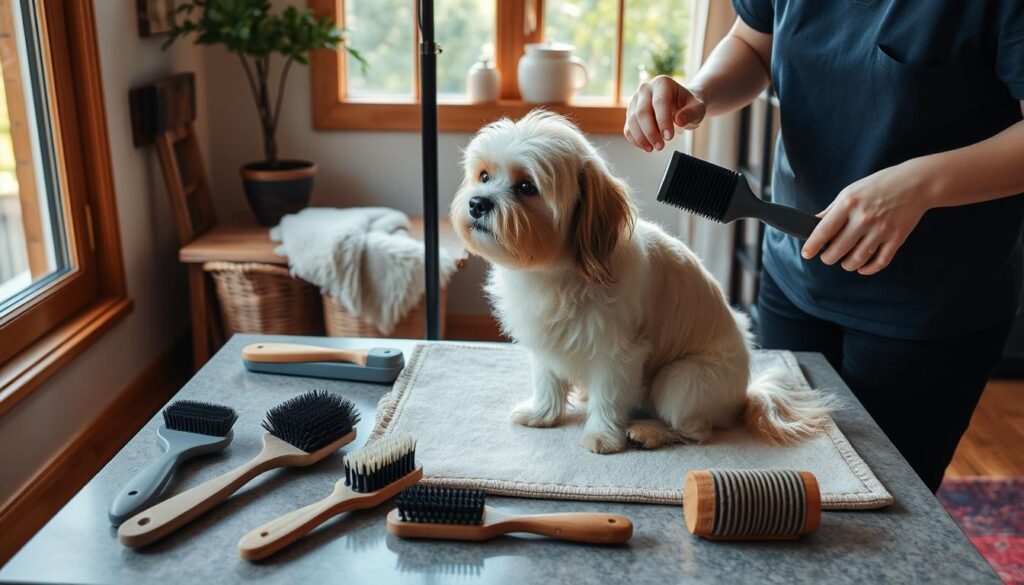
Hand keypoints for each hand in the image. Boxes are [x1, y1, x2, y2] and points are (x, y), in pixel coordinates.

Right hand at [624, 76, 706, 151]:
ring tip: (654, 148)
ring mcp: (635, 100)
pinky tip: (646, 146)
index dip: (663, 121)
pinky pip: (628, 128)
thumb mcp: (697, 108)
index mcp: (662, 83)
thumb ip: (691, 113)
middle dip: (651, 132)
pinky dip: (636, 140)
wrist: (680, 105)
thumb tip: (679, 120)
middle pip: (642, 112)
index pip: (659, 102)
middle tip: (660, 146)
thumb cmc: (688, 106)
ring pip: (632, 121)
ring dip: (642, 138)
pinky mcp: (631, 113)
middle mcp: (646, 88)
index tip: (669, 137)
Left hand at [801, 161, 931, 274]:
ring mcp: (881, 229)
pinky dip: (868, 269)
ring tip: (844, 262)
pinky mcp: (896, 238)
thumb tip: (814, 223)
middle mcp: (863, 218)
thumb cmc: (879, 185)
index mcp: (848, 204)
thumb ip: (832, 209)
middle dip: (828, 258)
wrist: (915, 183)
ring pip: (857, 259)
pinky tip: (862, 268)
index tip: (806, 254)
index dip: (812, 246)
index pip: (824, 231)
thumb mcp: (851, 191)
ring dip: (847, 265)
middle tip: (827, 257)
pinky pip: (880, 262)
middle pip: (838, 250)